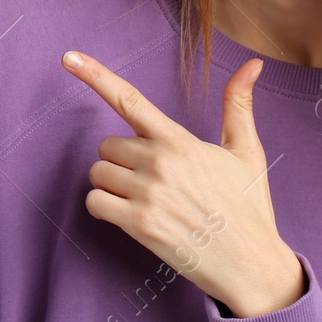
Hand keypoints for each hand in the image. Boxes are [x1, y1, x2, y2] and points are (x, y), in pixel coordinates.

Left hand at [62, 50, 307, 317]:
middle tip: (153, 178)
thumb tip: (253, 64)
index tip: (68, 57)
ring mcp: (147, 195)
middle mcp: (160, 163)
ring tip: (147, 199)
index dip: (95, 75)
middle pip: (107, 145)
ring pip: (98, 173)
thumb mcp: (247, 151)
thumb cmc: (249, 207)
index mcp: (181, 141)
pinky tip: (130, 215)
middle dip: (122, 159)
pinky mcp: (139, 225)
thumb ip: (238, 104)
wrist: (252, 264)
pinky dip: (104, 207)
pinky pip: (95, 202)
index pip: (130, 100)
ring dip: (113, 184)